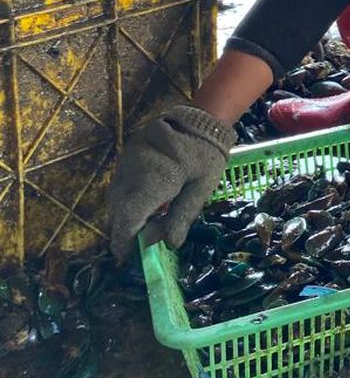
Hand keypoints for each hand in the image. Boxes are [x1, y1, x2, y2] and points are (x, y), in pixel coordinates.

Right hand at [107, 105, 235, 261]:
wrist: (200, 119)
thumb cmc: (206, 156)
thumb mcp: (201, 189)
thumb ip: (182, 217)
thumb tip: (167, 245)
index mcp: (155, 180)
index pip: (129, 217)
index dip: (124, 240)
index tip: (126, 258)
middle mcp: (133, 171)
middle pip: (118, 209)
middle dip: (126, 229)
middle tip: (140, 242)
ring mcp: (126, 161)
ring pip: (115, 197)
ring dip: (126, 213)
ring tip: (145, 223)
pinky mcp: (125, 155)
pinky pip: (119, 183)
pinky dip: (127, 198)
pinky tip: (144, 202)